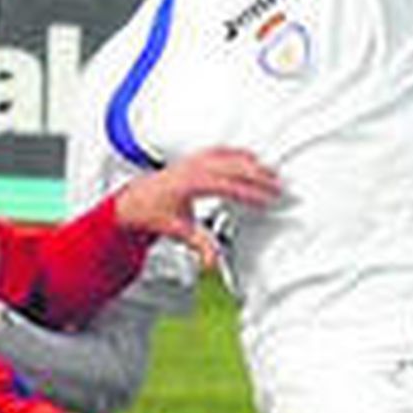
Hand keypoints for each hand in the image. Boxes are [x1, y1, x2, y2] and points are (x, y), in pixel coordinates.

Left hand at [114, 147, 280, 268]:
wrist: (133, 200)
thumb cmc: (153, 212)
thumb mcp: (177, 230)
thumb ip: (199, 244)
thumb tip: (212, 261)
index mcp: (191, 183)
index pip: (228, 186)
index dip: (250, 193)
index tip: (267, 200)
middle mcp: (193, 168)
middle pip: (234, 167)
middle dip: (259, 176)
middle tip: (278, 186)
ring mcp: (194, 160)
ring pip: (229, 156)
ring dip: (252, 164)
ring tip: (272, 174)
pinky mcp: (194, 159)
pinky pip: (220, 151)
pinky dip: (238, 154)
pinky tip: (251, 159)